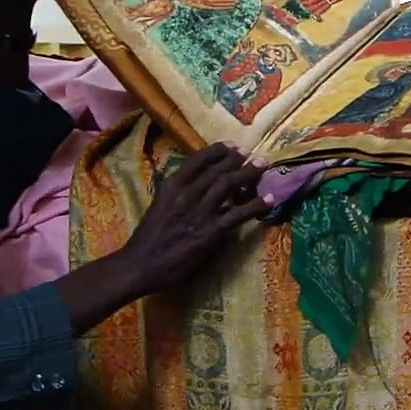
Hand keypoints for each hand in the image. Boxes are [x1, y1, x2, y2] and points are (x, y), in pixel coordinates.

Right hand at [117, 143, 271, 295]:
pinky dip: (256, 204)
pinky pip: (239, 213)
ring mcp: (200, 212)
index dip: (219, 150)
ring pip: (229, 184)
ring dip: (249, 173)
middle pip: (218, 169)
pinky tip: (268, 199)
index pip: (198, 160)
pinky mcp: (211, 231)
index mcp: (172, 185)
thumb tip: (199, 185)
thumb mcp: (159, 205)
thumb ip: (178, 193)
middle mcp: (187, 193)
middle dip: (238, 159)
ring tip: (263, 166)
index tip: (232, 145)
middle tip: (253, 153)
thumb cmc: (149, 237)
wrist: (142, 264)